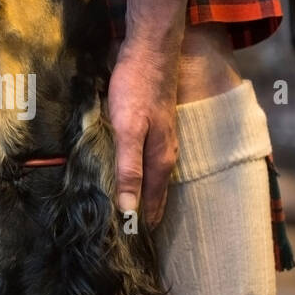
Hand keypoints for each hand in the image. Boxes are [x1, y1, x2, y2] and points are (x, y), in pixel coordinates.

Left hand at [107, 0, 187, 226]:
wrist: (150, 49)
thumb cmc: (137, 88)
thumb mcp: (128, 131)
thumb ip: (128, 169)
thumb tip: (129, 209)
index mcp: (161, 159)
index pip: (154, 201)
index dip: (145, 222)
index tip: (137, 245)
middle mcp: (166, 152)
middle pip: (158, 192)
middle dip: (149, 214)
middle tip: (136, 237)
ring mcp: (162, 138)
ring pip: (156, 176)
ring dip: (147, 195)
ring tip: (137, 213)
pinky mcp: (154, 124)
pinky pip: (149, 158)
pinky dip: (143, 174)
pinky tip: (135, 173)